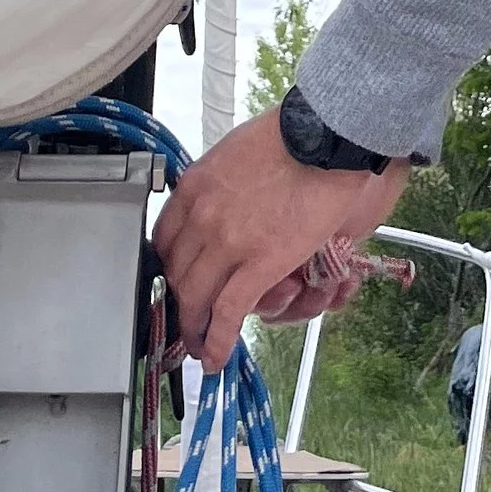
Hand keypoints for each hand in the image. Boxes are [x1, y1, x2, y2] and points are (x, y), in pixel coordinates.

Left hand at [155, 105, 407, 369]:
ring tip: (197, 344)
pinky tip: (216, 356)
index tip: (174, 279)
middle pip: (176, 272)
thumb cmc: (292, 135)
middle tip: (185, 317)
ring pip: (195, 298)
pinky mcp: (259, 264)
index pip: (165, 239)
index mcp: (196, 186)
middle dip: (178, 301)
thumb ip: (222, 180)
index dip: (168, 267)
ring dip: (192, 328)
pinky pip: (228, 312)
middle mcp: (202, 217)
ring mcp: (228, 243)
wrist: (325, 136)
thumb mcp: (237, 151)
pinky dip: (217, 340)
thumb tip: (225, 195)